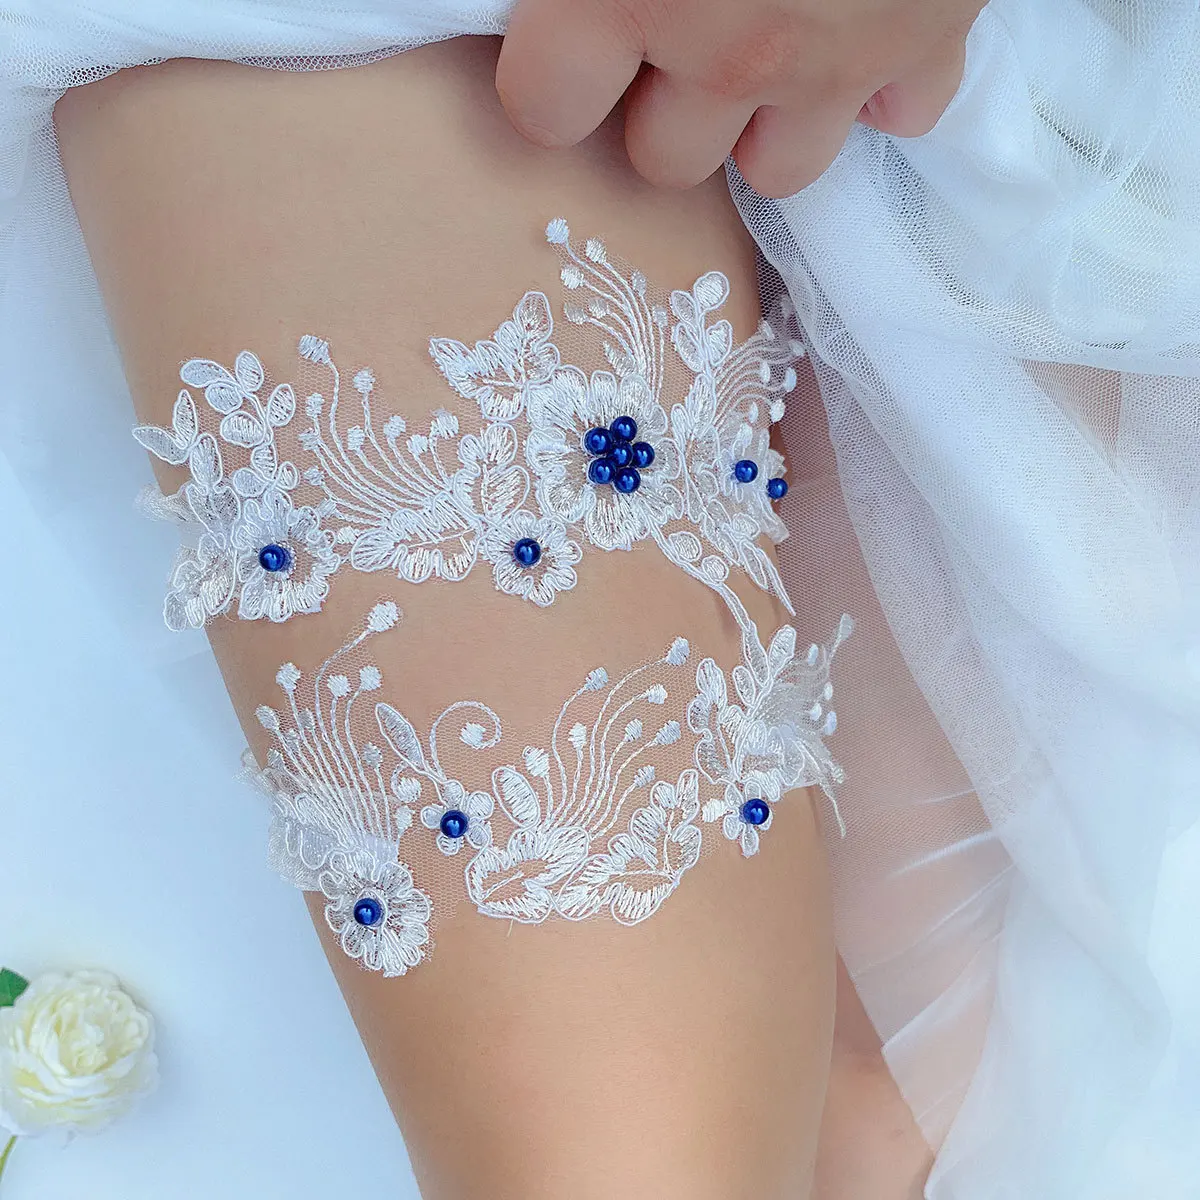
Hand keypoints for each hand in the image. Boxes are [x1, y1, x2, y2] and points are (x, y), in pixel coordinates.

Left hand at [496, 0, 983, 196]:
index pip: (545, 108)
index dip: (549, 78)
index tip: (566, 42)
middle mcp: (727, 54)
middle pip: (663, 159)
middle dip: (661, 107)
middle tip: (678, 29)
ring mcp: (835, 65)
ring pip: (776, 169)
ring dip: (762, 119)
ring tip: (768, 39)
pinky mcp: (931, 45)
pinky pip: (898, 117)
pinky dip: (879, 84)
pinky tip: (865, 23)